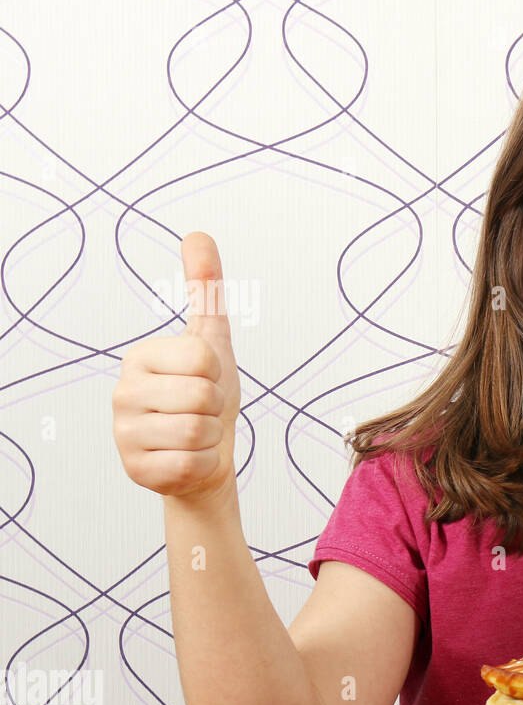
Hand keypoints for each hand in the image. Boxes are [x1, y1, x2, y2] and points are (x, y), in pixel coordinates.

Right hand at [111, 231, 241, 505]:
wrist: (207, 456)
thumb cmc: (208, 396)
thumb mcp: (213, 341)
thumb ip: (206, 289)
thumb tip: (198, 233)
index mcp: (140, 357)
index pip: (203, 359)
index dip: (218, 375)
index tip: (205, 382)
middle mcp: (122, 392)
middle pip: (202, 396)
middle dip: (216, 408)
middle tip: (202, 412)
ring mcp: (123, 434)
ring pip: (197, 432)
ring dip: (211, 437)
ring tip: (197, 435)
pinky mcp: (135, 470)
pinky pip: (192, 464)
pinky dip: (204, 463)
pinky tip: (188, 459)